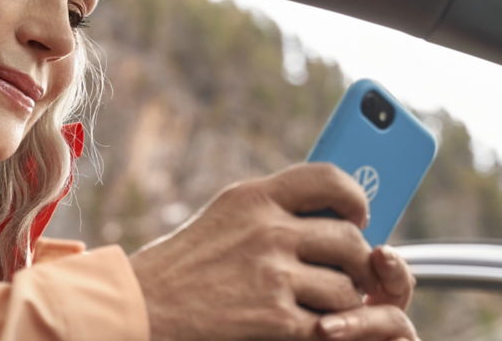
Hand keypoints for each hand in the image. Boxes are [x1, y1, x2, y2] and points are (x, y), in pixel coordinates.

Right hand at [129, 163, 416, 339]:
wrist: (146, 302)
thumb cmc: (187, 260)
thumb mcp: (226, 215)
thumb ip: (273, 208)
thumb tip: (332, 214)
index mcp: (254, 196)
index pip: (328, 179)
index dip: (355, 197)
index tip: (359, 215)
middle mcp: (268, 229)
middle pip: (350, 240)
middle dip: (356, 262)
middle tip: (346, 273)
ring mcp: (272, 273)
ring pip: (347, 287)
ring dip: (343, 301)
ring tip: (322, 303)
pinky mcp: (275, 317)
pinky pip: (331, 322)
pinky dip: (328, 327)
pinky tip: (308, 324)